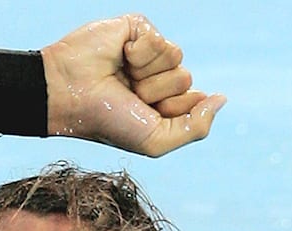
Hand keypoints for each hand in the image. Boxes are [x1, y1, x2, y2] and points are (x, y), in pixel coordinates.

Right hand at [41, 14, 226, 156]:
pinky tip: (120, 55)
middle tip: (127, 94)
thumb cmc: (107, 121)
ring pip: (177, 57)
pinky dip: (141, 52)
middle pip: (186, 79)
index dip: (173, 109)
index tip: (143, 113)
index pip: (195, 100)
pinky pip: (161, 39)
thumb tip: (222, 98)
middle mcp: (156, 77)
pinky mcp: (137, 29)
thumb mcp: (156, 140)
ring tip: (121, 76)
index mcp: (162, 103)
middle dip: (157, 91)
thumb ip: (197, 127)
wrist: (68, 94)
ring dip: (147, 73)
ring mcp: (147, 53)